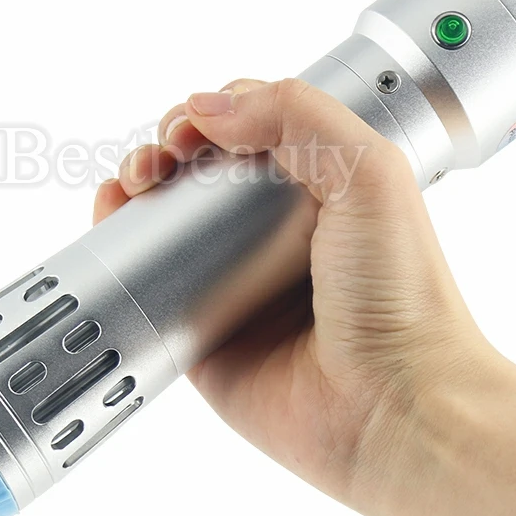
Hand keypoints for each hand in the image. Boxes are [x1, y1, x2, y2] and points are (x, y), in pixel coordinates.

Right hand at [93, 78, 491, 515]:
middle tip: (162, 157)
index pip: (254, 125)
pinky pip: (152, 283)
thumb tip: (211, 107)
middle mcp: (278, 230)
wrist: (394, 408)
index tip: (195, 124)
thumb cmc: (402, 299)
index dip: (216, 112)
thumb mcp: (370, 173)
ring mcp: (239, 280)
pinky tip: (113, 220)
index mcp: (323, 186)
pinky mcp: (206, 330)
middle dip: (169, 145)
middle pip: (204, 167)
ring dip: (139, 184)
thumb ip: (298, 115)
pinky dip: (122, 246)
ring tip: (132, 181)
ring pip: (171, 218)